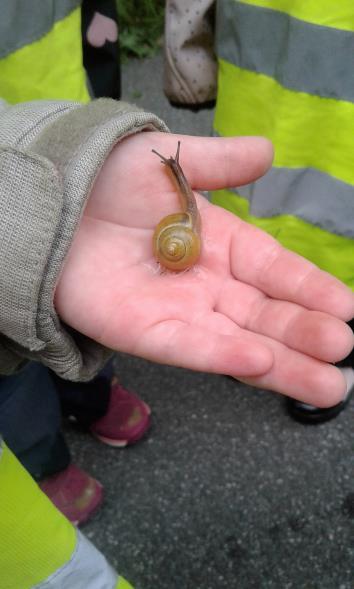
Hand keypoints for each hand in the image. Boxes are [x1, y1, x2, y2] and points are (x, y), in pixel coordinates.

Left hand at [55, 132, 353, 405]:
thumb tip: (268, 152)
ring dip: (282, 364)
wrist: (53, 200)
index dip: (310, 288)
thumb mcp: (173, 162)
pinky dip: (221, 355)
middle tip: (345, 355)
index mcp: (221, 244)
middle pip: (264, 315)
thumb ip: (220, 163)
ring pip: (237, 343)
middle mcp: (207, 285)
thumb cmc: (111, 180)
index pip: (274, 270)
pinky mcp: (143, 333)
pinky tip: (259, 363)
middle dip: (306, 335)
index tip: (347, 307)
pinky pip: (187, 347)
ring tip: (328, 386)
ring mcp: (178, 312)